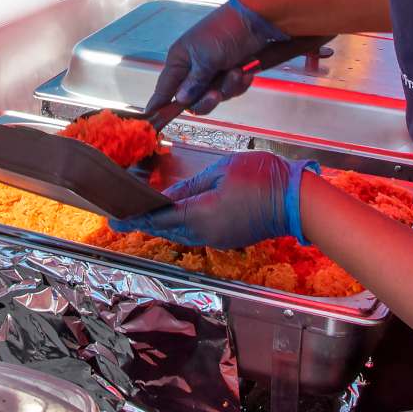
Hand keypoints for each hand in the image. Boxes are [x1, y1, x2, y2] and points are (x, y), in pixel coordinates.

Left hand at [108, 151, 317, 248]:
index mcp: (199, 217)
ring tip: (144, 213)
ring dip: (162, 223)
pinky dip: (180, 224)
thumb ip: (190, 187)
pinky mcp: (228, 238)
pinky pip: (196, 232)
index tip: (114, 220)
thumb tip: (166, 197)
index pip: (157, 219)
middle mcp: (205, 234)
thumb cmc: (263, 179)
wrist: (298, 201)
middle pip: (166, 229)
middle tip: (122, 217)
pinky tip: (175, 213)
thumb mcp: (220, 173)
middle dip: (144, 222)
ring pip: (180, 233)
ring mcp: (218, 238)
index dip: (134, 218)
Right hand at [146, 0, 288, 114]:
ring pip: (214, 97)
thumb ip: (193, 81)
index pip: (164, 88)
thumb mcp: (206, 57)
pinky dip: (239, 84)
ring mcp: (211, 73)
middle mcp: (193, 70)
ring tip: (236, 70)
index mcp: (179, 61)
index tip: (152, 118)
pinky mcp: (229, 75)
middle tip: (215, 93)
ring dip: (228, 87)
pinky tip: (246, 72)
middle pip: (192, 100)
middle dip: (206, 99)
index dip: (158, 104)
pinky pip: (230, 91)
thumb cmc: (223, 33)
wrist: (255, 23)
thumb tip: (181, 100)